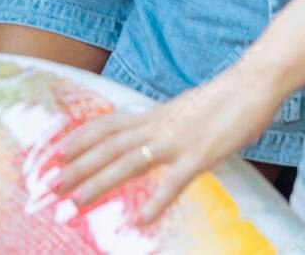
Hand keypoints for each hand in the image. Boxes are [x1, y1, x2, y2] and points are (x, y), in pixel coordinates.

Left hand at [49, 62, 287, 224]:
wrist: (252, 83)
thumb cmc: (223, 99)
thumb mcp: (184, 110)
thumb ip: (164, 123)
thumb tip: (151, 134)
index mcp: (154, 115)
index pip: (108, 126)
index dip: (81, 138)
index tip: (58, 152)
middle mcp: (157, 126)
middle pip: (108, 147)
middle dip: (78, 167)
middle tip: (52, 185)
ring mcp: (177, 140)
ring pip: (128, 162)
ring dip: (100, 182)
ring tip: (78, 201)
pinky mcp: (200, 155)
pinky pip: (173, 181)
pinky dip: (156, 201)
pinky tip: (141, 219)